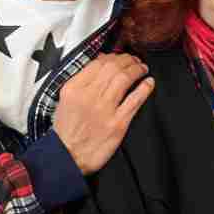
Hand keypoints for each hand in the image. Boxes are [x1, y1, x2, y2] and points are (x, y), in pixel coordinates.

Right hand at [54, 53, 153, 174]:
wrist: (67, 157)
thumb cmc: (66, 131)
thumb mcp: (64, 100)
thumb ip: (81, 82)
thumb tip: (99, 64)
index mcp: (74, 88)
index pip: (97, 63)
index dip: (113, 56)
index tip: (119, 57)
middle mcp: (89, 96)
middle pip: (113, 68)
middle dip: (127, 60)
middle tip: (134, 60)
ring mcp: (104, 109)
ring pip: (125, 79)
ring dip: (137, 69)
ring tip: (142, 68)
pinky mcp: (117, 124)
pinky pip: (135, 100)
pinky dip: (144, 88)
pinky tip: (148, 82)